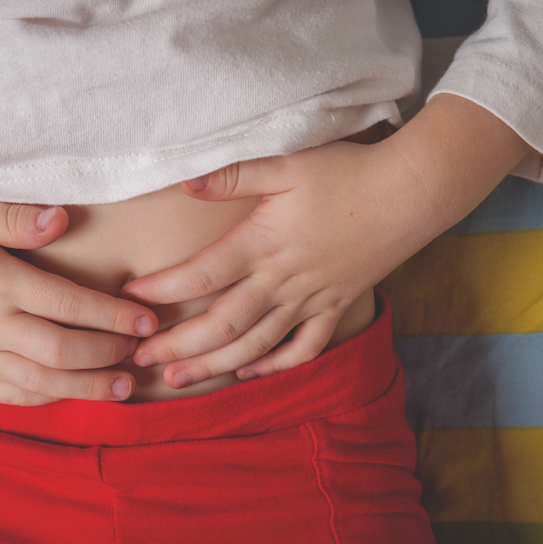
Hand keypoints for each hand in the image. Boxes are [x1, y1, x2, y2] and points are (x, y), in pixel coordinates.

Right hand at [0, 201, 158, 405]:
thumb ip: (12, 216)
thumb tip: (61, 219)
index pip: (67, 303)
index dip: (112, 315)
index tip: (145, 319)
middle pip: (62, 349)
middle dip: (108, 353)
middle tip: (140, 350)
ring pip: (42, 381)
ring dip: (89, 386)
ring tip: (125, 385)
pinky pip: (14, 396)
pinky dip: (51, 397)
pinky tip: (77, 391)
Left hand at [121, 141, 401, 387]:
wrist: (412, 192)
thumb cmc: (348, 172)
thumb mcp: (289, 163)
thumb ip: (234, 175)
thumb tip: (186, 182)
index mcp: (265, 243)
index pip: (203, 274)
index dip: (163, 289)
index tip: (130, 298)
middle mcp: (284, 279)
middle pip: (222, 323)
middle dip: (178, 345)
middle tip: (139, 359)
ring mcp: (312, 299)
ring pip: (256, 344)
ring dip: (214, 366)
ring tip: (177, 381)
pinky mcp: (336, 306)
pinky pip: (304, 348)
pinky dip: (275, 365)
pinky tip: (248, 374)